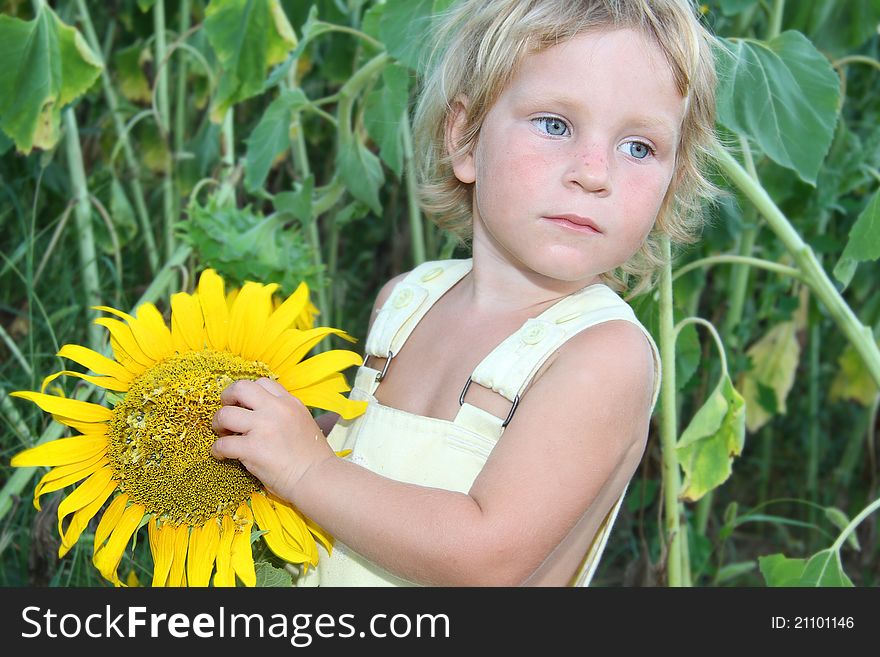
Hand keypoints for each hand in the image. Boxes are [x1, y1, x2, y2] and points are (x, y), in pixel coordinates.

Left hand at [211, 377, 332, 499]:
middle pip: (241, 387)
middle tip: (227, 413)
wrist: (317, 478)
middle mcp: (276, 409)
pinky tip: (222, 456)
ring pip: (225, 414)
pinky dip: (217, 450)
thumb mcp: (304, 422)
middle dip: (227, 398)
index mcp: (290, 402)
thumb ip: (284, 414)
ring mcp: (263, 428)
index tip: (245, 406)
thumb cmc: (312, 457)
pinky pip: (222, 444)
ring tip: (223, 434)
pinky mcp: (253, 449)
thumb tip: (261, 413)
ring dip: (219, 424)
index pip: (263, 383)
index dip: (249, 394)